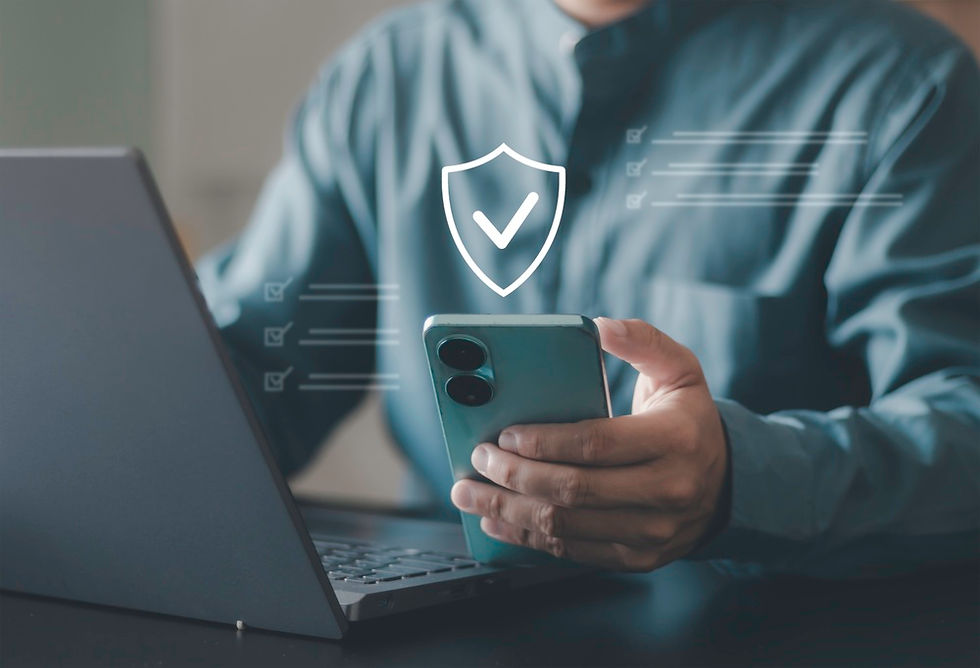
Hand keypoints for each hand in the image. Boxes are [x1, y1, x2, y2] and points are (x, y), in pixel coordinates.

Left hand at [450, 317, 728, 570]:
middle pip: (573, 489)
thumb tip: (599, 325)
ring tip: (471, 494)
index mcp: (675, 439)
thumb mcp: (680, 370)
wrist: (727, 485)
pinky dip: (530, 537)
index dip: (544, 442)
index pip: (596, 444)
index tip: (505, 435)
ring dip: (509, 511)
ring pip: (566, 526)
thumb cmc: (688, 420)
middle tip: (478, 460)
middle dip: (514, 476)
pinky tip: (499, 521)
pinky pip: (574, 551)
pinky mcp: (637, 557)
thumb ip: (642, 340)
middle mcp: (667, 490)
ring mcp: (653, 531)